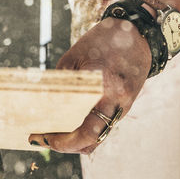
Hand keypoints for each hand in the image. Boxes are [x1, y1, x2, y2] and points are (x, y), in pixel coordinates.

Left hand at [29, 16, 151, 155]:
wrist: (140, 33)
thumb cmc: (104, 40)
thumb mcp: (75, 56)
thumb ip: (62, 82)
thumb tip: (44, 104)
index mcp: (106, 89)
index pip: (86, 131)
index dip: (63, 142)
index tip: (40, 137)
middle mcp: (118, 103)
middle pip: (91, 141)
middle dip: (66, 145)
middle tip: (43, 138)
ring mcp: (124, 106)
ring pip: (99, 135)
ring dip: (76, 139)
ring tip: (53, 131)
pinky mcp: (125, 104)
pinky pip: (105, 123)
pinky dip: (87, 128)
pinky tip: (71, 121)